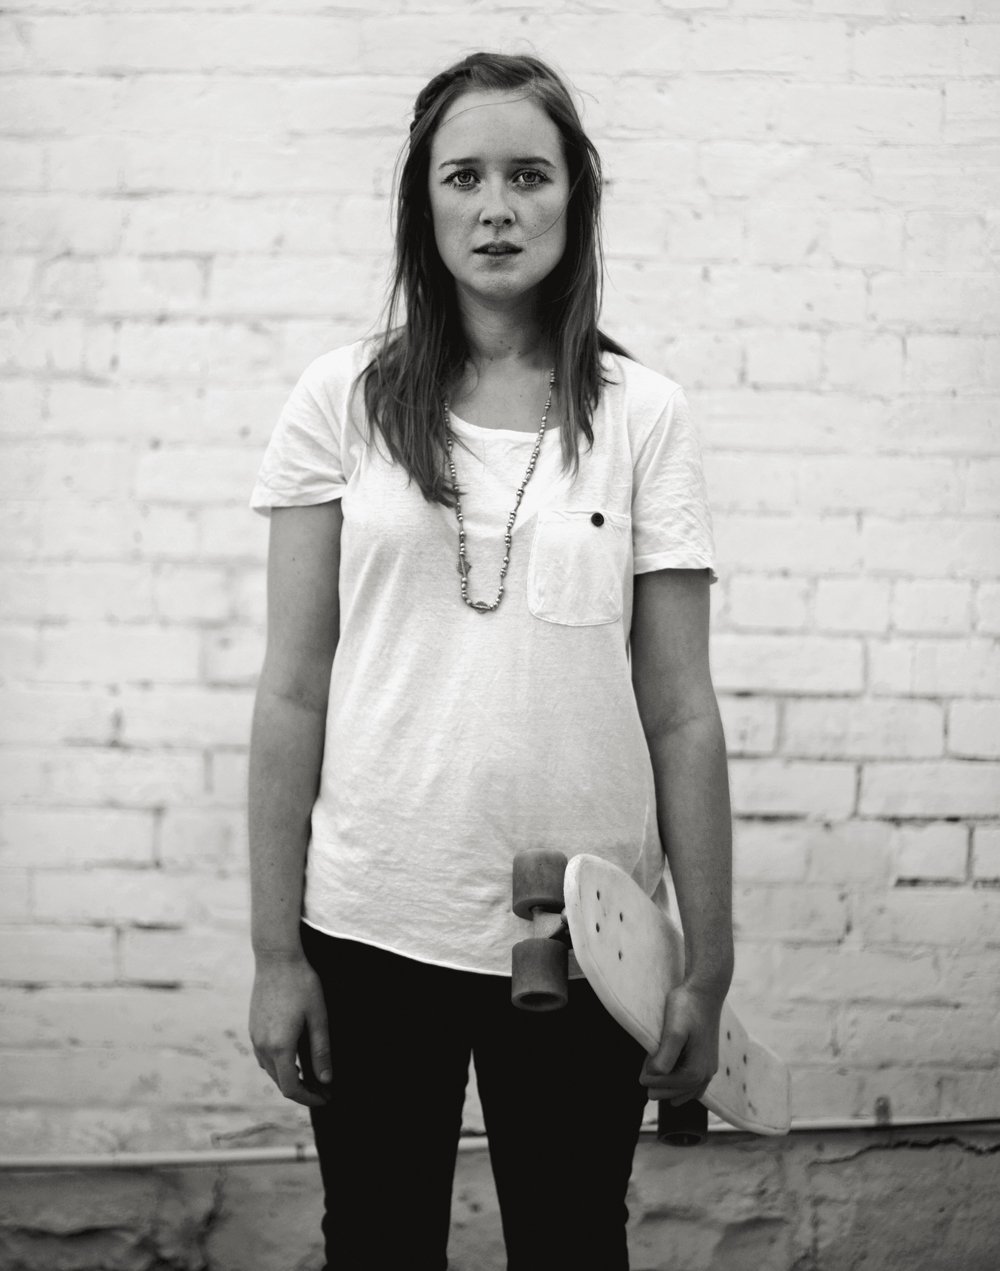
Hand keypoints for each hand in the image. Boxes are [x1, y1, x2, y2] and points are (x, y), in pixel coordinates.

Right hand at [249, 952, 332, 1107]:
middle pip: (280, 1082)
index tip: (326, 1098)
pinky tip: (295, 1057)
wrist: (276, 958)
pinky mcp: (253, 1027)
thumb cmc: (302, 984)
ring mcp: (254, 1037)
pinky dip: (280, 1064)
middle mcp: (262, 1046)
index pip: (291, 1088)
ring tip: (312, 1075)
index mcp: (280, 1046)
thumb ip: (321, 1051)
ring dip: (290, 1077)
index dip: (309, 1098)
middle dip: (302, 1090)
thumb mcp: (318, 1017)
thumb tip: (326, 1080)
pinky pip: (264, 1056)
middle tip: (325, 1089)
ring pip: (271, 1070)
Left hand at [639, 979, 723, 1105]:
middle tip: (642, 1078)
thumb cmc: (687, 1007)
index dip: (651, 1081)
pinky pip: (697, 1084)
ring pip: (688, 1091)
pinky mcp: (709, 1060)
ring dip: (671, 1089)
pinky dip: (684, 1088)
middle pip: (677, 1092)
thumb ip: (665, 1056)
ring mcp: (710, 1068)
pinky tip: (674, 1083)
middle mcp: (707, 1074)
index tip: (639, 1074)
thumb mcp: (673, 1031)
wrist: (704, 990)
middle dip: (659, 1087)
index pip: (668, 1086)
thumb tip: (652, 1076)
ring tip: (655, 1083)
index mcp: (696, 1070)